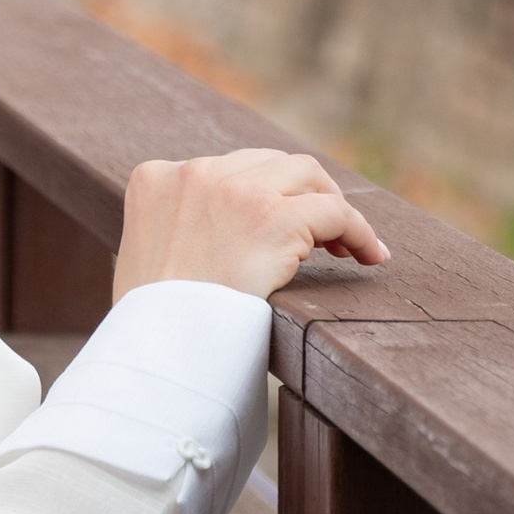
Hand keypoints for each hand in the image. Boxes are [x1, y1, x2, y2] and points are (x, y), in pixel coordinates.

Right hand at [113, 148, 389, 301]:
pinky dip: (359, 232)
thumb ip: (174, 230)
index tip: (276, 224)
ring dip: (328, 204)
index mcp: (155, 178)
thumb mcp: (145, 258)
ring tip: (344, 245)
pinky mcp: (275, 217)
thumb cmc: (148, 325)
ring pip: (307, 175)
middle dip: (296, 193)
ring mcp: (236, 190)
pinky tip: (369, 255)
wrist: (157, 351)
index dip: (258, 195)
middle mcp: (196, 172)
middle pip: (268, 163)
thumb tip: (217, 239)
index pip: (222, 170)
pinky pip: (336, 212)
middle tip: (319, 236)